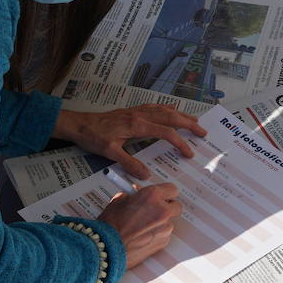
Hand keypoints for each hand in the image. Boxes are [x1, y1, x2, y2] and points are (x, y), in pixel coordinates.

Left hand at [54, 105, 205, 179]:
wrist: (79, 123)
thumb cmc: (93, 137)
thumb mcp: (110, 152)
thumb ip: (129, 163)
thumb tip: (147, 175)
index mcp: (137, 125)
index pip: (166, 133)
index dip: (180, 143)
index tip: (189, 154)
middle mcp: (140, 115)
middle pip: (170, 116)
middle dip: (189, 124)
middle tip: (204, 132)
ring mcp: (136, 111)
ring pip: (164, 109)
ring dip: (181, 115)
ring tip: (195, 121)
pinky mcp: (132, 111)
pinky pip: (155, 107)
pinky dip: (168, 109)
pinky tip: (172, 111)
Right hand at [97, 182, 182, 264]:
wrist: (108, 248)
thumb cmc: (111, 225)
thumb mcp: (119, 201)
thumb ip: (133, 196)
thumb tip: (137, 195)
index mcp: (152, 196)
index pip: (172, 189)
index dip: (165, 192)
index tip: (160, 196)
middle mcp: (163, 211)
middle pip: (176, 206)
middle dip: (166, 207)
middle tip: (153, 209)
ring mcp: (165, 228)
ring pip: (170, 221)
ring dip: (161, 222)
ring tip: (144, 225)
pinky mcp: (163, 242)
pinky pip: (165, 234)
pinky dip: (157, 234)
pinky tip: (143, 236)